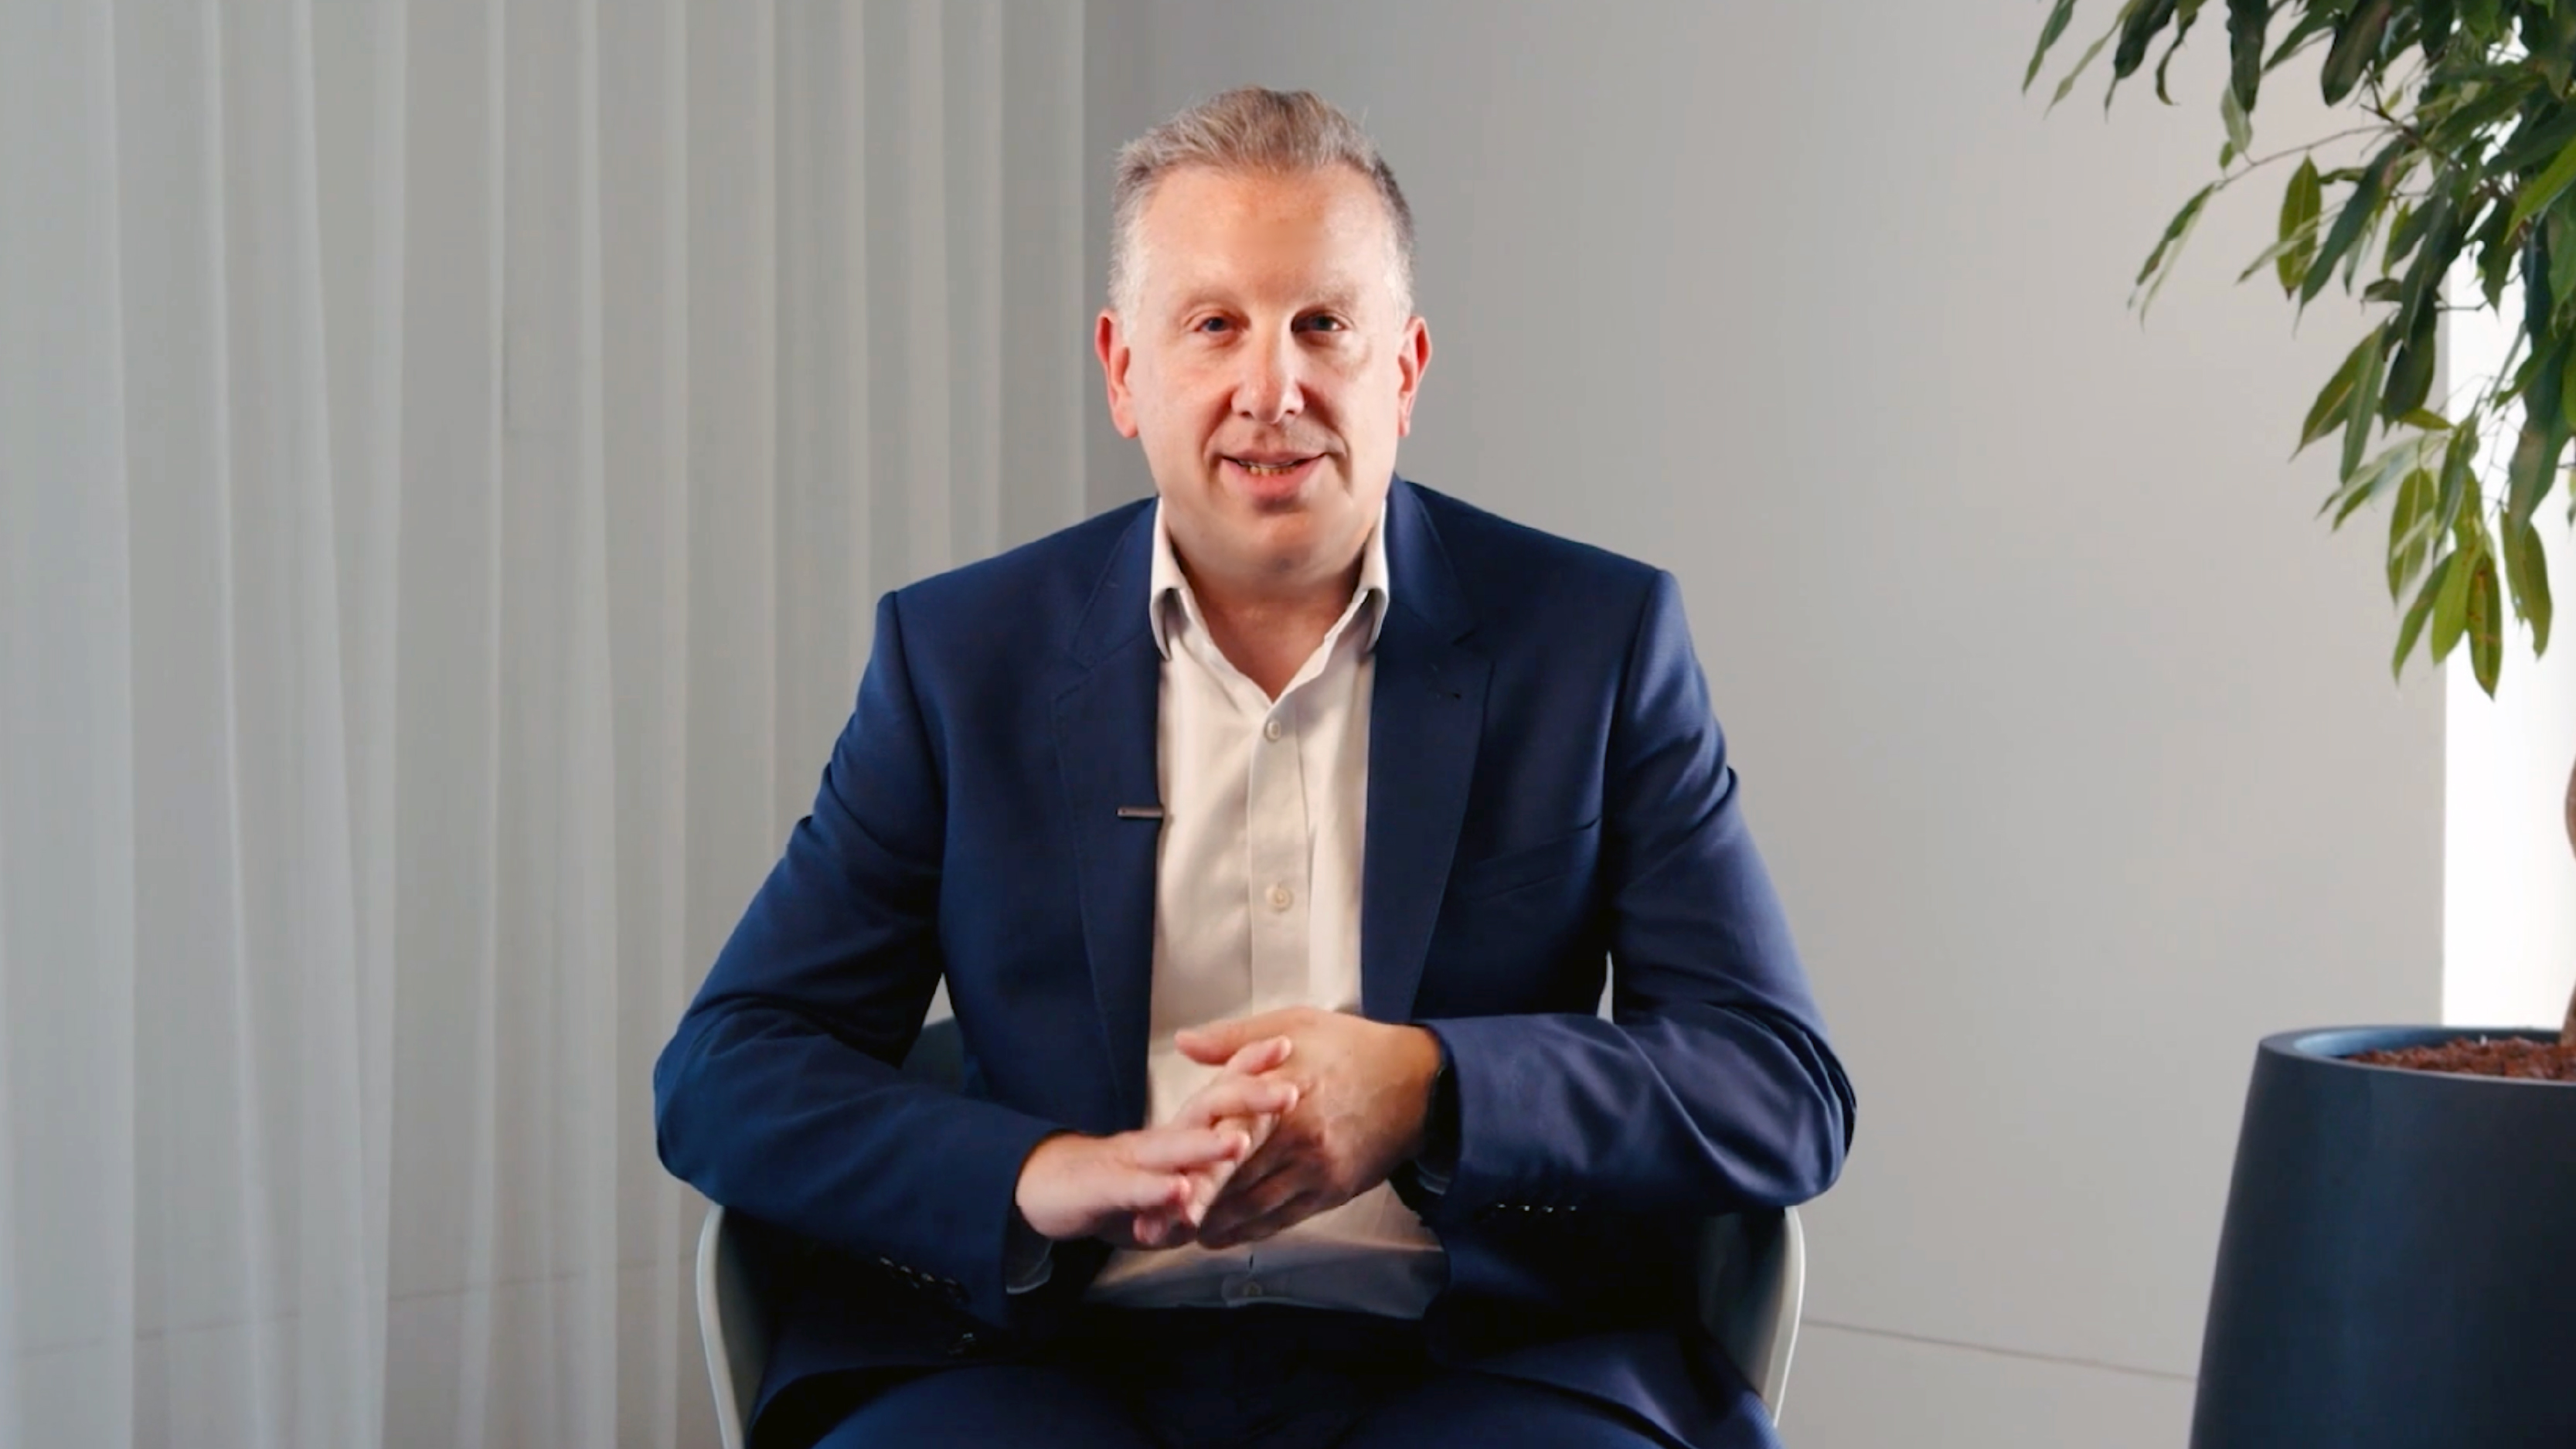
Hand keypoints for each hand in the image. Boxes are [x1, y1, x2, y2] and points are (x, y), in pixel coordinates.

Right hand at [1012, 1036, 1299, 1247]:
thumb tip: (1258, 1132)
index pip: (1221, 1089)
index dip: (1251, 1065)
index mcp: (1181, 1129)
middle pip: (1207, 1106)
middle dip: (1248, 1096)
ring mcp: (1131, 1160)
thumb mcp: (1176, 1168)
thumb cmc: (1121, 1177)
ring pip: (1173, 1147)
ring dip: (1205, 1145)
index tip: (1288, 1044)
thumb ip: (1213, 1158)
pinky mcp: (1104, 1188)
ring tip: (1237, 1143)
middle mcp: (1160, 1137)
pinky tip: (1179, 1193)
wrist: (1048, 1187)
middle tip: (1290, 1091)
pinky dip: (1156, 1191)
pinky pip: (1134, 1189)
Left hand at [1176, 1008, 1442, 1250]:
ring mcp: (1317, 1169)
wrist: (1418, 1083)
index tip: (1159, 1180)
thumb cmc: (1351, 1048)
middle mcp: (1299, 1139)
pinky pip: (1284, 1218)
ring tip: (1177, 1234)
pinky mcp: (1333, 1191)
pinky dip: (1250, 1231)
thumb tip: (1183, 1042)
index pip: (1227, 1136)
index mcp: (1283, 1095)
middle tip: (1153, 1226)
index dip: (1192, 1163)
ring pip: (1256, 1206)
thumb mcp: (1295, 1026)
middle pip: (1235, 1179)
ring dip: (1216, 1224)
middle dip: (1193, 1205)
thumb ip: (1235, 1040)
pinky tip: (1222, 1236)